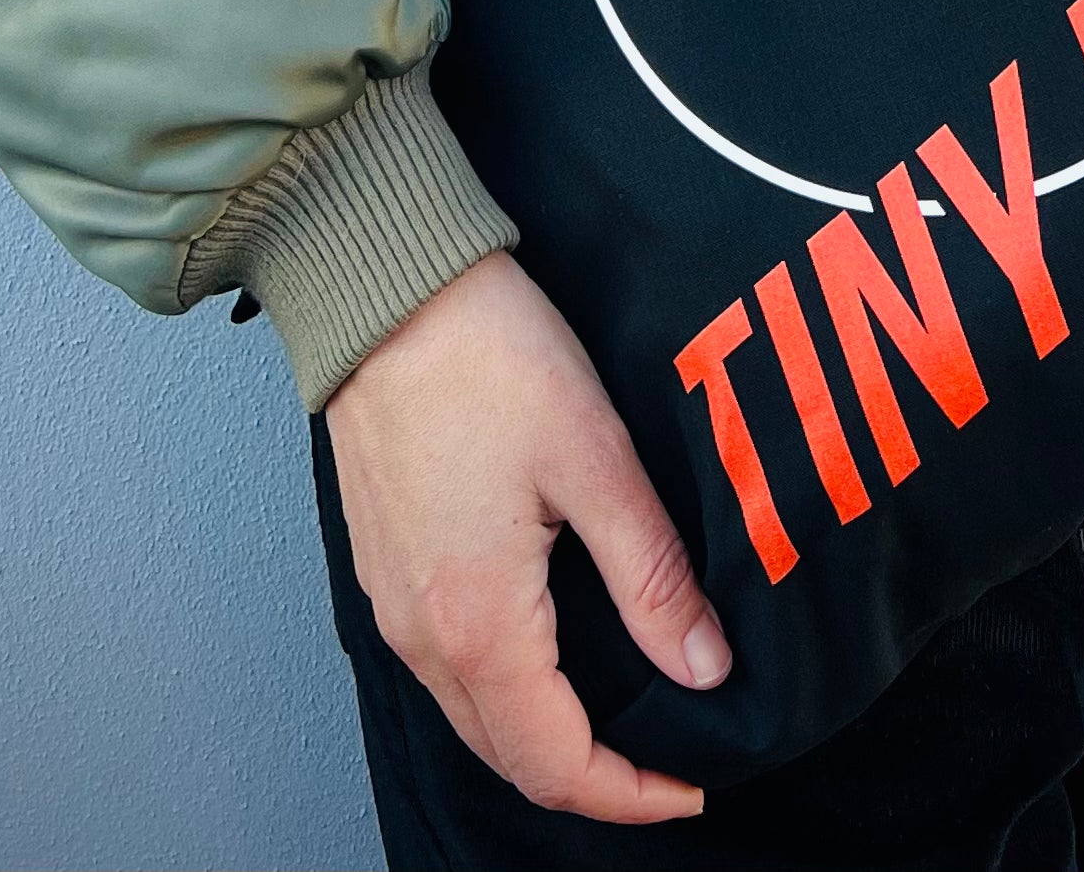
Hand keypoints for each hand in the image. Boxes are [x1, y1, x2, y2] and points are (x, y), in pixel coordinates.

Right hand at [322, 251, 728, 824]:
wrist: (381, 287)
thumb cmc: (484, 354)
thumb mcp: (594, 458)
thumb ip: (649, 575)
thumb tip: (701, 667)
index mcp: (478, 622)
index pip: (556, 765)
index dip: (630, 795)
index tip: (693, 786)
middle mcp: (423, 634)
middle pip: (510, 757)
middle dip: (590, 779)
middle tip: (665, 761)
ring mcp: (394, 604)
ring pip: (473, 718)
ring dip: (544, 737)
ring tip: (619, 712)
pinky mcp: (385, 566)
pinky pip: (446, 668)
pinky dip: (504, 690)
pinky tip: (552, 650)